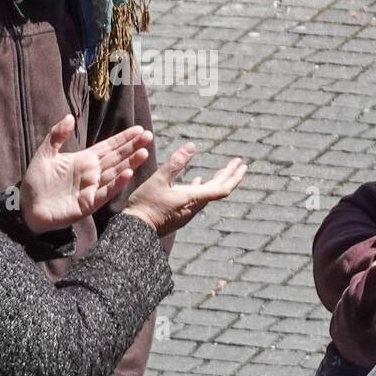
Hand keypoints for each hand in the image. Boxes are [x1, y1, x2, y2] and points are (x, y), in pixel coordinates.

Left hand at [20, 116, 152, 233]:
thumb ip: (57, 135)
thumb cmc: (36, 182)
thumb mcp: (45, 154)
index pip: (108, 147)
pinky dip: (117, 183)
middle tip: (148, 136)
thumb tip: (69, 116)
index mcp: (84, 160)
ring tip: (144, 152)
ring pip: (115, 173)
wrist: (27, 208)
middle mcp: (92, 173)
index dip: (123, 138)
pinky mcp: (88, 203)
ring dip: (130, 163)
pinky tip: (128, 173)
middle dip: (132, 147)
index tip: (139, 129)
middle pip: (117, 158)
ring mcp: (92, 188)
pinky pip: (106, 192)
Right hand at [123, 142, 246, 236]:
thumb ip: (175, 163)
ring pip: (208, 195)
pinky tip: (197, 181)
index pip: (222, 188)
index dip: (233, 175)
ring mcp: (186, 213)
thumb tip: (192, 146)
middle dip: (229, 176)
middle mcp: (193, 207)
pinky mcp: (178, 215)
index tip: (241, 164)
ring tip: (223, 171)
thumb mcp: (158, 179)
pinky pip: (196, 199)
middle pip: (218, 190)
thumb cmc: (145, 204)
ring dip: (216, 181)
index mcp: (192, 198)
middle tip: (239, 163)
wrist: (134, 230)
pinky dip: (201, 188)